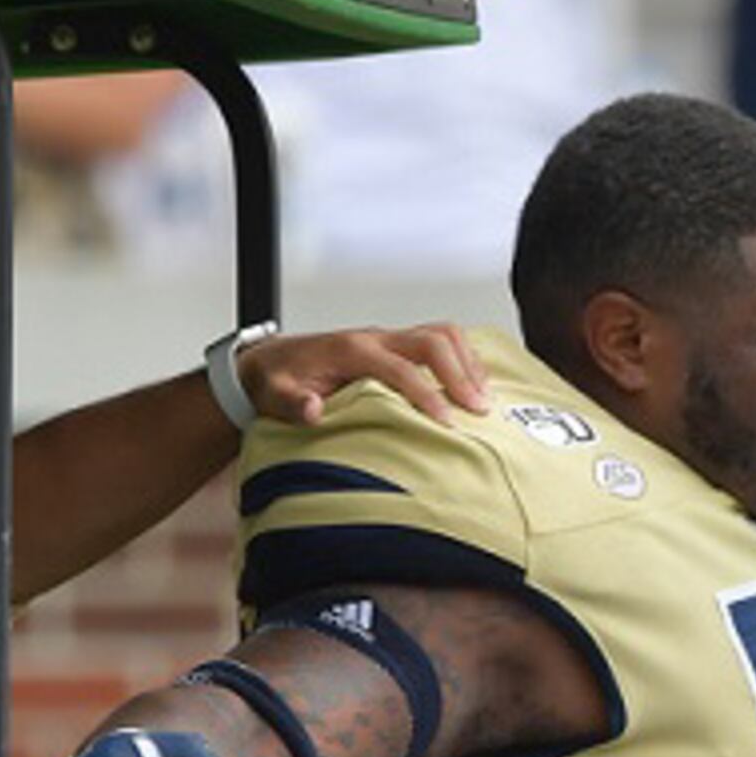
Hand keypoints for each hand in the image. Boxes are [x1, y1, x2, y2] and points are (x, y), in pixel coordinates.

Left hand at [238, 323, 491, 427]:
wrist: (271, 362)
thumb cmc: (279, 380)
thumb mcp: (274, 396)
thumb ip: (292, 404)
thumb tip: (313, 410)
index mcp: (351, 350)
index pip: (401, 369)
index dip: (426, 394)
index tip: (445, 423)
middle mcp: (375, 339)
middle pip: (433, 340)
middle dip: (460, 373)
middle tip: (478, 408)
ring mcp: (388, 339)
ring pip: (442, 334)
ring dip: (467, 362)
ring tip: (484, 397)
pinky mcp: (396, 345)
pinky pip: (439, 340)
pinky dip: (462, 358)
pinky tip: (473, 384)